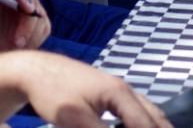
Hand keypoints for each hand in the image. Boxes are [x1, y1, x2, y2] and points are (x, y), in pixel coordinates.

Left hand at [0, 0, 49, 53]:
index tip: (27, 9)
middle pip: (33, 3)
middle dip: (27, 25)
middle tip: (17, 43)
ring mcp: (31, 7)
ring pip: (40, 18)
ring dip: (28, 36)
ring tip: (10, 48)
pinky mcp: (38, 22)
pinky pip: (43, 30)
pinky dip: (33, 41)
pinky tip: (17, 47)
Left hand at [19, 51, 171, 127]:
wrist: (36, 71)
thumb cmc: (53, 91)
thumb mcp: (74, 118)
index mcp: (120, 92)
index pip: (146, 126)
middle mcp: (125, 89)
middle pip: (156, 118)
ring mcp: (120, 90)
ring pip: (149, 114)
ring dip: (154, 127)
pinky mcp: (111, 95)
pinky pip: (137, 112)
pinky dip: (144, 124)